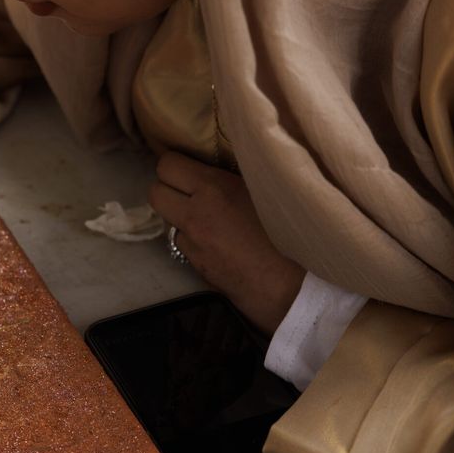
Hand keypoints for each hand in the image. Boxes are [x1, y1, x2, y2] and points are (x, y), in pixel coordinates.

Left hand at [147, 152, 304, 332]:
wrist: (298, 288)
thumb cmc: (294, 231)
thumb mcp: (267, 190)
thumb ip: (236, 177)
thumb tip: (218, 166)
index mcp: (213, 189)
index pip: (167, 165)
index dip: (176, 164)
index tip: (191, 166)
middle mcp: (194, 215)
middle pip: (155, 193)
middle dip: (168, 188)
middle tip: (192, 189)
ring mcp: (193, 245)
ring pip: (169, 221)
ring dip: (182, 217)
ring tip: (213, 219)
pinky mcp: (197, 268)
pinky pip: (185, 246)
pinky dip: (195, 241)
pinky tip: (221, 244)